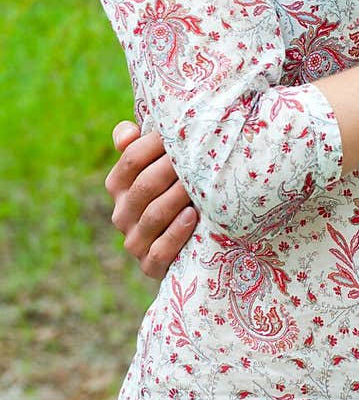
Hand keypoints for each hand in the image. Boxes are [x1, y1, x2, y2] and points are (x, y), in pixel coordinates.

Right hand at [106, 122, 197, 280]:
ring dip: (178, 197)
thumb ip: (139, 144)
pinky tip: (193, 216)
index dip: (156, 143)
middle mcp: (121, 214)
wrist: (192, 241)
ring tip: (199, 185)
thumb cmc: (177, 190)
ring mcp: (134, 242)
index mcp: (118, 185)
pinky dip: (176, 233)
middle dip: (173, 168)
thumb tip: (128, 133)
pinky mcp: (150, 266)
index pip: (131, 159)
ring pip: (154, 216)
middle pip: (145, 185)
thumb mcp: (158, 165)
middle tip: (199, 156)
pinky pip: (160, 251)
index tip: (183, 132)